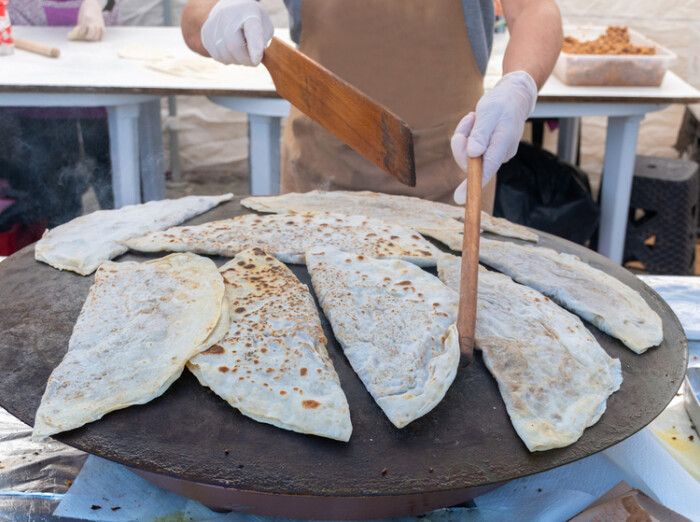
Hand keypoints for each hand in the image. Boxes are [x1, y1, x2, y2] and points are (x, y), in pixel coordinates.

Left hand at [69, 0, 104, 40]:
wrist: (93, 5)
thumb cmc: (84, 13)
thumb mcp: (81, 18)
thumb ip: (82, 27)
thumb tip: (81, 36)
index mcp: (86, 19)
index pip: (82, 31)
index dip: (80, 34)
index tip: (80, 34)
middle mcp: (93, 22)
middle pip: (90, 35)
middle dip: (87, 38)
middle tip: (86, 37)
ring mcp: (99, 24)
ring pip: (96, 36)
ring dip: (93, 39)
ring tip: (91, 39)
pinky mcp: (103, 25)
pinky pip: (102, 34)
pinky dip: (100, 38)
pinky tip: (97, 40)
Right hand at [201, 0, 273, 65]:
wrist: (231, 8)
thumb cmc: (251, 20)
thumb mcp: (265, 26)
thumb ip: (264, 43)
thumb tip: (254, 59)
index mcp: (248, 13)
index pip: (252, 30)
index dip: (254, 47)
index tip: (257, 60)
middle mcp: (228, 15)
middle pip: (234, 47)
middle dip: (246, 59)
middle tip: (253, 59)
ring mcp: (214, 24)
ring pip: (225, 54)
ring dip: (236, 60)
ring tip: (241, 49)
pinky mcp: (205, 34)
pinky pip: (217, 56)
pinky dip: (227, 58)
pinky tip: (231, 49)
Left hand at [451, 71, 536, 204]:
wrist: (513, 97)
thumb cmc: (502, 103)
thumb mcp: (489, 112)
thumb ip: (481, 134)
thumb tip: (473, 154)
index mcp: (502, 147)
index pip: (486, 170)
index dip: (472, 184)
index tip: (458, 198)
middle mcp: (499, 155)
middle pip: (470, 161)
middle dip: (462, 141)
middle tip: (470, 118)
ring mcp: (494, 154)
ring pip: (467, 153)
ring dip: (465, 134)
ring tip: (474, 117)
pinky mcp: (488, 151)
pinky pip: (470, 148)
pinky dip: (468, 134)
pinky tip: (475, 121)